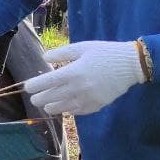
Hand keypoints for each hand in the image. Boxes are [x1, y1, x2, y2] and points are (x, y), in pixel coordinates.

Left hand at [24, 41, 145, 115]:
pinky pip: (75, 112)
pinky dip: (67, 109)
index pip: (45, 83)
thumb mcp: (82, 47)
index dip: (33, 86)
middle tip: (34, 97)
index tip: (27, 87)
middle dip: (38, 98)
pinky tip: (64, 105)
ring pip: (59, 109)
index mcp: (73, 72)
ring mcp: (87, 99)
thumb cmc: (105, 53)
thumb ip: (61, 53)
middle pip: (48, 99)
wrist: (131, 65)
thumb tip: (44, 58)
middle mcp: (78, 88)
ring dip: (50, 106)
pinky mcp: (95, 106)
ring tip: (47, 103)